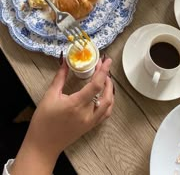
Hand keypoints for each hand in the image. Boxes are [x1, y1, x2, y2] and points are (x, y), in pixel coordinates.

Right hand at [11, 57, 113, 174]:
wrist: (43, 146)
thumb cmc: (43, 121)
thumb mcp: (49, 96)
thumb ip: (60, 77)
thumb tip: (65, 62)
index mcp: (76, 104)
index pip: (96, 85)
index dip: (103, 71)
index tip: (107, 60)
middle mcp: (87, 114)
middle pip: (105, 93)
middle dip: (106, 77)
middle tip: (103, 66)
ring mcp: (90, 122)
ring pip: (108, 104)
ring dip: (109, 90)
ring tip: (105, 78)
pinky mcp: (90, 127)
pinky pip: (105, 113)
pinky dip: (108, 102)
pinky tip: (104, 94)